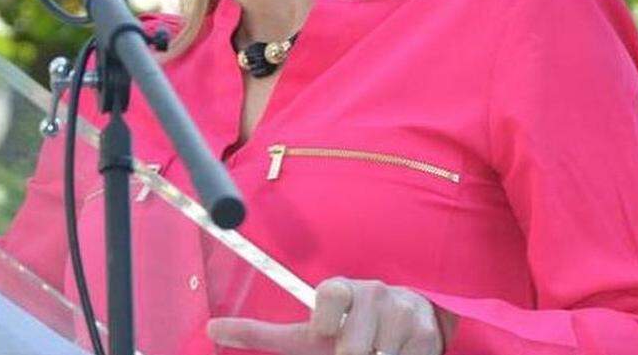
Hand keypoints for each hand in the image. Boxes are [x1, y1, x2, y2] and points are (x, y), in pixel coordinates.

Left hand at [207, 277, 455, 354]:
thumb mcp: (307, 337)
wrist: (411, 326)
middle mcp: (373, 291)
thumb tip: (211, 329)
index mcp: (341, 289)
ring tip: (375, 354)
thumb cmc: (348, 335)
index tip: (326, 331)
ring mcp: (402, 311)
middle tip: (354, 351)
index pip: (329, 293)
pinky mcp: (426, 335)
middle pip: (350, 349)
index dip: (325, 320)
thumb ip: (261, 334)